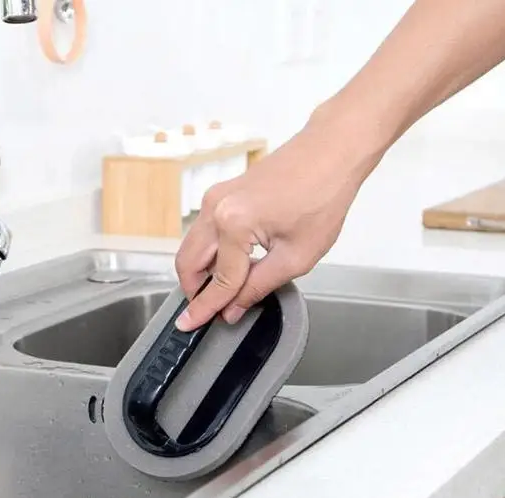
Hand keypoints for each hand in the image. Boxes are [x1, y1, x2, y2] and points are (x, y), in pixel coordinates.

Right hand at [174, 103, 384, 331]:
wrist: (330, 152)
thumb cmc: (323, 197)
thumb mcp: (296, 256)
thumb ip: (258, 287)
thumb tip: (233, 308)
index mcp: (233, 224)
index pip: (218, 280)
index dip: (207, 308)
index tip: (191, 325)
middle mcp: (215, 209)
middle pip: (188, 262)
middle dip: (194, 291)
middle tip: (205, 311)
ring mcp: (215, 198)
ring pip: (192, 247)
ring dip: (201, 273)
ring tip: (222, 291)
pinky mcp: (221, 194)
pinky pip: (204, 232)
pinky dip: (210, 254)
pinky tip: (231, 266)